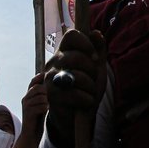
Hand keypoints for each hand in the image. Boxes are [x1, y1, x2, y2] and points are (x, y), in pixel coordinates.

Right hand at [20, 73, 47, 142]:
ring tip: (46, 107)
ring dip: (47, 102)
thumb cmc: (38, 118)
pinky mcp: (28, 113)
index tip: (46, 75)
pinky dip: (46, 108)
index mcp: (28, 95)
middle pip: (38, 88)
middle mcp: (25, 99)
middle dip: (46, 93)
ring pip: (42, 97)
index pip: (33, 82)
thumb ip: (44, 95)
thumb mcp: (41, 104)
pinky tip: (44, 112)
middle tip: (48, 100)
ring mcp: (26, 105)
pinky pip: (42, 106)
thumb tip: (51, 84)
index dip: (39, 77)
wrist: (32, 134)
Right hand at [44, 28, 106, 146]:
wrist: (79, 114)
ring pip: (76, 76)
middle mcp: (53, 62)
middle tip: (93, 79)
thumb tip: (95, 32)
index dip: (86, 43)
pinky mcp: (51, 96)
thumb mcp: (97, 68)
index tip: (95, 58)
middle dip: (92, 70)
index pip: (71, 35)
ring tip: (90, 92)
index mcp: (64, 52)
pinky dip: (86, 99)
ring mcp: (50, 79)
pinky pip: (74, 94)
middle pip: (77, 56)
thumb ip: (98, 49)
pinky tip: (86, 101)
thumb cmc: (87, 88)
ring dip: (90, 87)